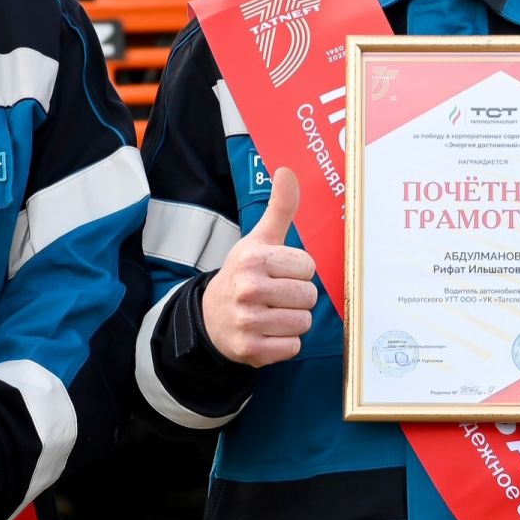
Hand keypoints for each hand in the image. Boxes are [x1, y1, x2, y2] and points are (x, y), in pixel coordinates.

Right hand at [200, 167, 317, 365]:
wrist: (210, 316)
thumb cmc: (243, 273)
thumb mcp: (259, 239)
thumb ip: (280, 207)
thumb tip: (288, 170)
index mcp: (253, 259)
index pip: (308, 267)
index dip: (299, 270)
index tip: (280, 272)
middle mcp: (248, 289)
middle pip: (309, 296)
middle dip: (298, 297)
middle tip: (277, 295)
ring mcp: (248, 321)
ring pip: (303, 323)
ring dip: (293, 321)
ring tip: (272, 313)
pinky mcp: (250, 349)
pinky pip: (293, 348)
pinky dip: (285, 344)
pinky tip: (268, 332)